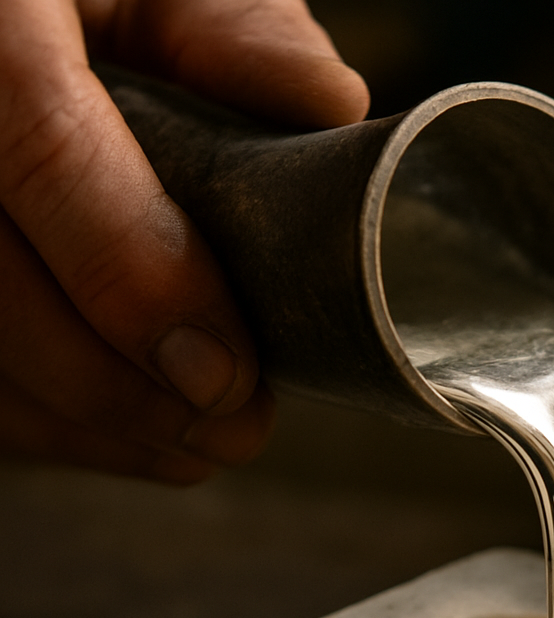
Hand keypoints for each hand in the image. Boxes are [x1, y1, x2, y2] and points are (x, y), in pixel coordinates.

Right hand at [0, 0, 368, 481]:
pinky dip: (45, 422)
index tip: (221, 376)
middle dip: (118, 389)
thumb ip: (232, 29)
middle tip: (229, 429)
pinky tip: (127, 436)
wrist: (13, 29)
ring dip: (84, 425)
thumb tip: (330, 107)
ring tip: (193, 448)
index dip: (131, 278)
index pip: (39, 148)